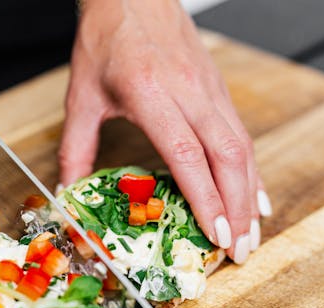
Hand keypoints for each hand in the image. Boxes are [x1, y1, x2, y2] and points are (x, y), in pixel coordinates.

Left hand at [58, 0, 270, 263]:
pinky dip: (252, 171)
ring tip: (251, 234)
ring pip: (242, 147)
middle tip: (240, 249)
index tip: (216, 234)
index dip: (206, 198)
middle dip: (237, 209)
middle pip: (227, 156)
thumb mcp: (81, 98)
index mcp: (151, 93)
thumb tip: (67, 195)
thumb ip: (75, 151)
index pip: (187, 155)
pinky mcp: (219, 90)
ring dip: (250, 194)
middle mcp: (189, 92)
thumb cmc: (106, 42)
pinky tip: (256, 197)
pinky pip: (242, 135)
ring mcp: (210, 90)